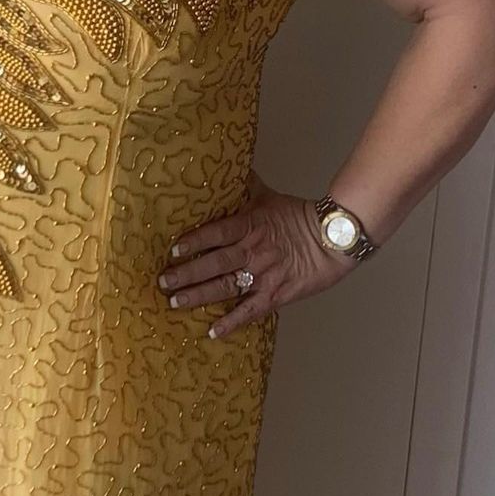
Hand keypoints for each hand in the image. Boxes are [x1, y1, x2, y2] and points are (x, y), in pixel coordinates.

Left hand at [157, 170, 357, 339]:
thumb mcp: (268, 195)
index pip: (216, 233)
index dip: (194, 241)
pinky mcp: (275, 295)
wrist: (332, 239)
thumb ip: (245, 185)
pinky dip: (231, 323)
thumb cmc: (297, 215)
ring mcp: (263, 275)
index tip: (173, 250)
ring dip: (199, 296)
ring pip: (225, 287)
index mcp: (250, 225)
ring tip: (175, 303)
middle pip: (214, 263)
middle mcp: (252, 251)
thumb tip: (227, 163)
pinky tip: (212, 332)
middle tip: (163, 282)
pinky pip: (249, 311)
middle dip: (186, 274)